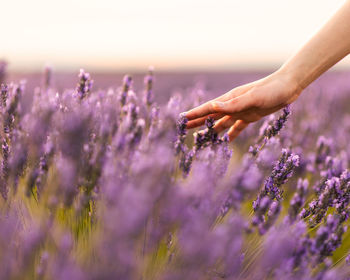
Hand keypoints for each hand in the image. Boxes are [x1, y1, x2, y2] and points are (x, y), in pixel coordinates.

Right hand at [182, 70, 302, 140]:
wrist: (288, 87)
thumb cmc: (271, 90)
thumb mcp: (252, 97)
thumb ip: (233, 104)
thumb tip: (213, 106)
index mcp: (230, 99)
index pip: (208, 108)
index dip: (195, 114)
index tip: (182, 119)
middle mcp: (233, 106)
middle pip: (211, 116)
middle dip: (198, 122)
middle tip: (185, 129)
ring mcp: (241, 111)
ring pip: (222, 123)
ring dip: (212, 129)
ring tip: (202, 137)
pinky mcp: (251, 116)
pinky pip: (237, 127)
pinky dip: (231, 134)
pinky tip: (226, 140)